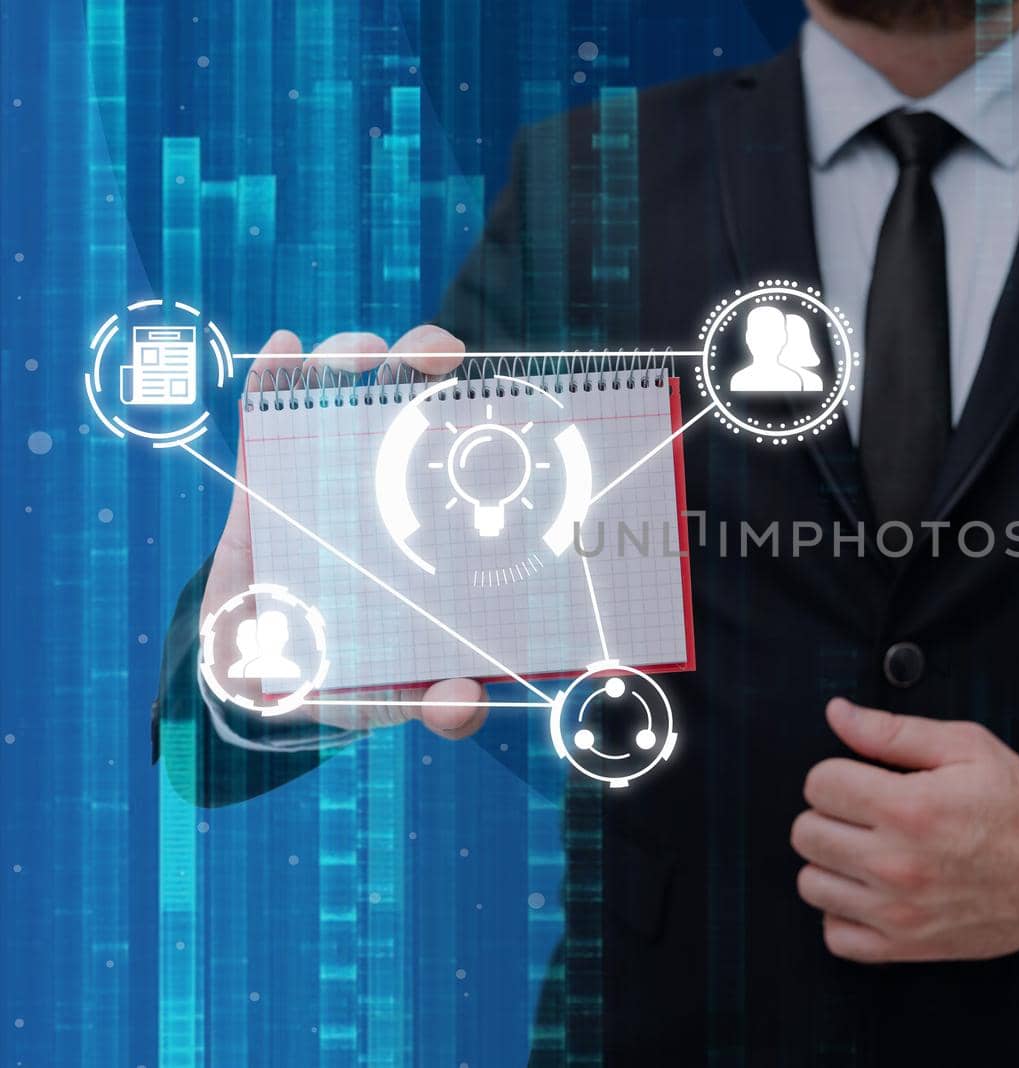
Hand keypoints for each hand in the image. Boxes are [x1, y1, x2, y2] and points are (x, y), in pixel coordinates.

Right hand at [200, 325, 489, 739]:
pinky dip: (271, 377)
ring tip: (358, 352)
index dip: (482, 413)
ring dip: (349, 357)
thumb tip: (460, 703)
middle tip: (436, 355)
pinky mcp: (259, 487)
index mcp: (426, 525)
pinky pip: (263, 419)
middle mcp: (380, 489)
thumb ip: (433, 703)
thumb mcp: (392, 697)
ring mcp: (318, 479)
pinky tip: (284, 347)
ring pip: (338, 395)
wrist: (254, 688)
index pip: (462, 455)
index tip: (501, 386)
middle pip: (407, 403)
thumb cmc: (344, 680)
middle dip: (423, 361)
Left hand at [791, 698, 1018, 961]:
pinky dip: (843, 912)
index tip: (860, 777)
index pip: (819, 783)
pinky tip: (868, 890)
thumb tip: (837, 714)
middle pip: (806, 832)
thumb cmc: (1017, 805)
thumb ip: (893, 730)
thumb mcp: (966, 747)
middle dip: (830, 812)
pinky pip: (836, 934)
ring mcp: (897, 911)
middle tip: (864, 811)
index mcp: (908, 808)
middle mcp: (895, 863)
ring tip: (865, 848)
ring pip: (811, 882)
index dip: (837, 772)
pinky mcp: (904, 946)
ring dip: (831, 861)